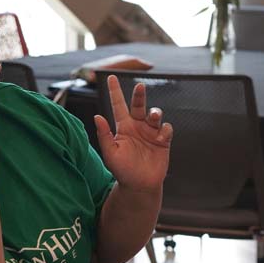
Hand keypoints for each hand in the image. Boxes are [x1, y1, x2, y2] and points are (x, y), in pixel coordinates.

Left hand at [93, 75, 171, 193]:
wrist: (140, 185)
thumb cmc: (122, 171)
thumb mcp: (110, 154)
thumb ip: (104, 135)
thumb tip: (97, 116)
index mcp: (123, 127)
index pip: (118, 105)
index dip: (115, 91)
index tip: (110, 77)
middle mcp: (137, 126)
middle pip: (139, 105)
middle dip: (139, 95)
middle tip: (140, 86)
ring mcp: (151, 132)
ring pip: (155, 114)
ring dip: (155, 113)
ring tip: (154, 117)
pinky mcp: (163, 140)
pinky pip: (166, 129)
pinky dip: (164, 130)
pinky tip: (160, 138)